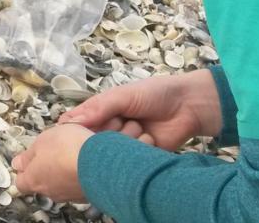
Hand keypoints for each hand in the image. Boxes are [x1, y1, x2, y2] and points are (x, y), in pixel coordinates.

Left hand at [12, 123, 93, 201]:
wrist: (102, 163)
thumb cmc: (68, 149)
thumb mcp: (42, 141)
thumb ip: (28, 154)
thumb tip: (17, 163)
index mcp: (34, 179)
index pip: (21, 182)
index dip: (23, 170)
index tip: (26, 160)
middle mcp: (51, 192)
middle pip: (42, 183)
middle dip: (45, 169)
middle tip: (51, 153)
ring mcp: (70, 195)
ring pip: (61, 184)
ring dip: (64, 172)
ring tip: (72, 154)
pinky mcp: (87, 194)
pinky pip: (79, 184)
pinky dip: (80, 175)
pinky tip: (85, 162)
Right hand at [59, 69, 222, 149]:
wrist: (190, 107)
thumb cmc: (154, 94)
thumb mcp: (123, 95)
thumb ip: (97, 108)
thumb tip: (68, 124)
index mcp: (99, 114)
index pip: (75, 127)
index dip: (73, 133)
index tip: (78, 133)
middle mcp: (107, 132)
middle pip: (88, 145)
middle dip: (100, 138)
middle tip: (118, 124)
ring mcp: (122, 148)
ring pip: (107, 157)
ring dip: (120, 145)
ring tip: (138, 128)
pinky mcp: (138, 161)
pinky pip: (126, 165)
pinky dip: (133, 156)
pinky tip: (144, 143)